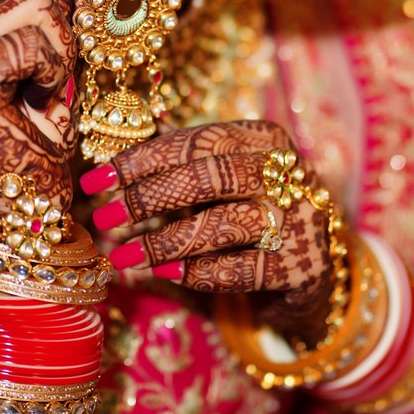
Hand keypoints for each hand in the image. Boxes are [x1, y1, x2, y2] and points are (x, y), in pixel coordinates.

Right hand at [0, 0, 95, 213]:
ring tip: (49, 84)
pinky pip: (31, 41)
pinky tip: (44, 98)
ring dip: (60, 42)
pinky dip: (53, 68)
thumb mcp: (53, 63)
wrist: (23, 206)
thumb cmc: (39, 138)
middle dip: (59, 5)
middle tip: (63, 58)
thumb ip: (59, 15)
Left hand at [82, 121, 331, 300]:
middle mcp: (289, 172)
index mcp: (264, 139)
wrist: (317, 267)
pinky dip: (199, 272)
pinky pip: (242, 269)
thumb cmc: (253, 212)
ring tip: (124, 255)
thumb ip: (181, 166)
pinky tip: (165, 273)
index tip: (96, 179)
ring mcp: (301, 218)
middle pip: (211, 177)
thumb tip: (111, 165)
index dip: (141, 159)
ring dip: (165, 241)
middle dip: (149, 197)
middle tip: (105, 217)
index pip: (195, 141)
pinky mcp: (303, 265)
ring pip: (224, 224)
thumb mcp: (226, 179)